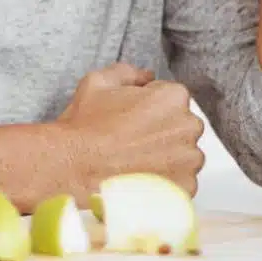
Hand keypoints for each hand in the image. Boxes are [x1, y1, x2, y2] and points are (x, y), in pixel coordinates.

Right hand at [49, 63, 204, 195]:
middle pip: (181, 127)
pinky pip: (180, 183)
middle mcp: (188, 127)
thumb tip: (146, 76)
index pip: (170, 98)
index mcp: (173, 97)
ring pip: (183, 156)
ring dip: (165, 158)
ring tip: (134, 163)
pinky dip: (164, 183)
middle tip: (131, 142)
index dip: (148, 108)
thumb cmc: (84, 128)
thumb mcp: (98, 83)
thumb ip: (128, 72)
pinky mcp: (185, 188)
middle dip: (161, 132)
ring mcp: (189, 160)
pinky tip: (139, 180)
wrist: (72, 169)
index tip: (131, 120)